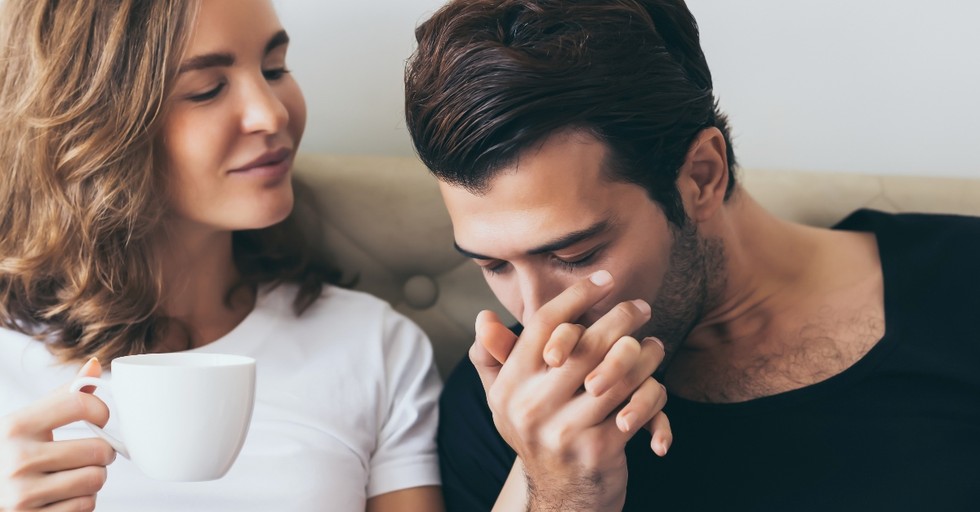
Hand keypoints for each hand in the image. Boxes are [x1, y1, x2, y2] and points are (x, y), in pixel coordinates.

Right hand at [0, 358, 115, 511]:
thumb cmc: (9, 454)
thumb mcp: (26, 423)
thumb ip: (63, 397)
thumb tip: (96, 366)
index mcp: (15, 427)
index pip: (80, 404)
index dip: (101, 410)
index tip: (100, 418)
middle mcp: (17, 460)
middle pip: (98, 450)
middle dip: (101, 453)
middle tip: (89, 453)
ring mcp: (23, 495)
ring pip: (96, 479)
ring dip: (93, 478)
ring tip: (74, 474)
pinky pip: (86, 505)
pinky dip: (82, 501)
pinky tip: (62, 496)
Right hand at [472, 270, 670, 510]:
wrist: (558, 498)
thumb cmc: (537, 434)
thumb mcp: (506, 399)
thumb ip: (493, 359)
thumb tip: (483, 318)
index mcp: (510, 386)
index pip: (542, 326)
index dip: (575, 297)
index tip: (603, 280)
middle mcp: (532, 406)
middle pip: (586, 343)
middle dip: (621, 317)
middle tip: (641, 307)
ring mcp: (565, 429)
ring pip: (619, 372)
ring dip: (646, 353)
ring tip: (654, 344)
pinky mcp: (599, 449)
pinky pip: (639, 406)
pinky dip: (653, 393)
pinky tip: (654, 385)